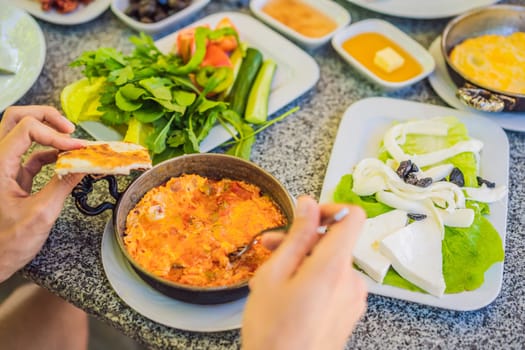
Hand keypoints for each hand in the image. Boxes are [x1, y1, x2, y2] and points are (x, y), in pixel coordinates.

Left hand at [0, 106, 84, 281]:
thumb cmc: (8, 242)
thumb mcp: (41, 214)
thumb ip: (63, 185)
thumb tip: (84, 165)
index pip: (26, 130)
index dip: (55, 136)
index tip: (78, 148)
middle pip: (16, 117)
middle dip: (46, 117)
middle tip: (70, 130)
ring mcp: (2, 166)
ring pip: (20, 130)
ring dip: (48, 131)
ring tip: (71, 142)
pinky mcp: (10, 175)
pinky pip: (29, 152)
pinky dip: (49, 151)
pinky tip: (65, 159)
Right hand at [241, 196, 367, 349]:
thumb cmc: (273, 331)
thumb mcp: (274, 275)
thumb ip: (296, 235)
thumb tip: (308, 205)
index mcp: (334, 266)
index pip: (353, 217)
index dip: (331, 208)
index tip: (308, 215)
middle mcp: (351, 280)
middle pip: (335, 242)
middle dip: (303, 240)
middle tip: (271, 247)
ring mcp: (353, 298)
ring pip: (331, 263)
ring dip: (304, 261)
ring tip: (274, 276)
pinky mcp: (349, 312)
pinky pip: (334, 283)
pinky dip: (314, 278)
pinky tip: (288, 292)